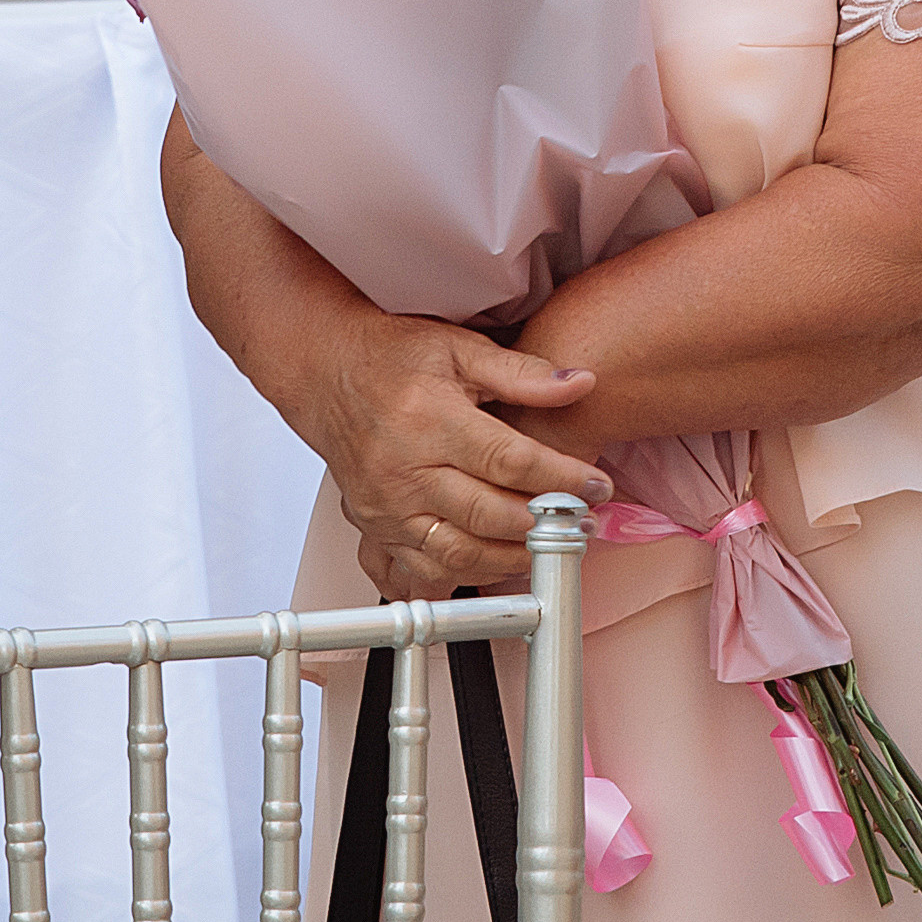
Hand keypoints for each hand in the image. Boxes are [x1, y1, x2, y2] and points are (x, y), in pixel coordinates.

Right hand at [315, 316, 612, 601]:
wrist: (326, 373)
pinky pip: (425, 570)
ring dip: (513, 557)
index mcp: (429, 419)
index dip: (561, 478)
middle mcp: (404, 469)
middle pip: (490, 514)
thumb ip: (521, 371)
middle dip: (546, 523)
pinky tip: (497, 561)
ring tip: (548, 544)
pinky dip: (467, 575)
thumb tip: (579, 384)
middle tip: (582, 520)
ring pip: (460, 552)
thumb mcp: (458, 346)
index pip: (510, 460)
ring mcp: (387, 506)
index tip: (596, 486)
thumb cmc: (391, 358)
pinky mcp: (376, 527)